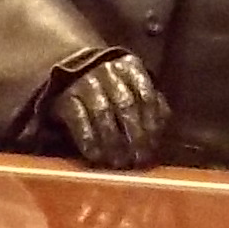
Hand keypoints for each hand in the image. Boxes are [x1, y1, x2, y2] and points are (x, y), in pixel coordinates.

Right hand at [44, 50, 167, 169]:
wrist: (71, 72)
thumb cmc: (111, 86)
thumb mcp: (133, 85)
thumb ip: (150, 102)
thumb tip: (162, 125)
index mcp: (129, 66)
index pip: (146, 96)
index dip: (151, 124)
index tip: (153, 147)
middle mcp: (107, 71)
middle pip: (125, 104)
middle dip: (135, 135)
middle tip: (138, 159)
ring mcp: (85, 82)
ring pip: (102, 112)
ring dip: (113, 141)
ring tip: (119, 161)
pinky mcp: (66, 96)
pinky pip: (79, 119)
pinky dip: (89, 140)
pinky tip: (97, 156)